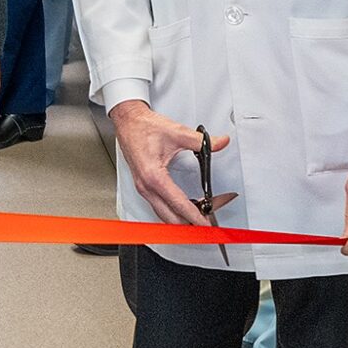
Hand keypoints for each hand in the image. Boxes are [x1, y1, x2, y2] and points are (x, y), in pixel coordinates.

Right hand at [108, 100, 225, 224]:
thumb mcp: (177, 132)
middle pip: (171, 218)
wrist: (128, 121)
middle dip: (191, 223)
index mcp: (154, 176)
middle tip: (209, 222)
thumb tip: (220, 143)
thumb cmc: (144, 127)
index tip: (207, 226)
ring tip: (200, 217)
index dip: (195, 217)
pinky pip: (159, 208)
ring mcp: (143, 188)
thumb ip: (200, 141)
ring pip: (164, 215)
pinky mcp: (143, 187)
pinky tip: (185, 209)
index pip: (179, 204)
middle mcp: (146, 186)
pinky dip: (173, 212)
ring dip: (182, 219)